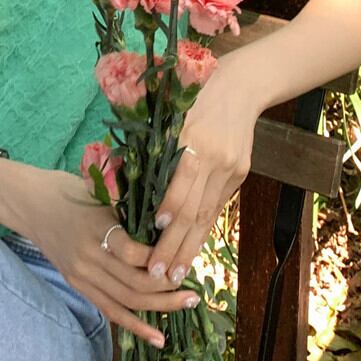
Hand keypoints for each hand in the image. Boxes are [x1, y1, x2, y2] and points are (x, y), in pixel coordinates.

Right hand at [16, 168, 201, 347]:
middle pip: (134, 283)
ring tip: (187, 304)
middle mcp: (89, 255)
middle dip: (169, 288)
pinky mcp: (78, 284)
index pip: (132, 253)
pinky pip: (110, 310)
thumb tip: (168, 208)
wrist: (29, 203)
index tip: (183, 257)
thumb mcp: (98, 189)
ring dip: (160, 307)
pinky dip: (135, 326)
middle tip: (194, 288)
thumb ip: (128, 202)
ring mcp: (82, 274)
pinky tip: (158, 338)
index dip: (160, 260)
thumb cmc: (67, 189)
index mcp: (96, 227)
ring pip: (127, 300)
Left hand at [147, 55, 258, 286]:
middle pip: (194, 208)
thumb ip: (150, 140)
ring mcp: (230, 168)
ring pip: (207, 215)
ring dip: (190, 248)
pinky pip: (217, 208)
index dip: (169, 207)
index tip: (154, 229)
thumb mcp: (168, 107)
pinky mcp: (239, 174)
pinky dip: (202, 231)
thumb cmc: (193, 91)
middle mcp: (214, 157)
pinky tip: (191, 251)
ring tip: (175, 276)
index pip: (182, 181)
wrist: (242, 85)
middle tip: (158, 274)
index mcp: (193, 136)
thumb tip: (119, 170)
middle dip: (175, 243)